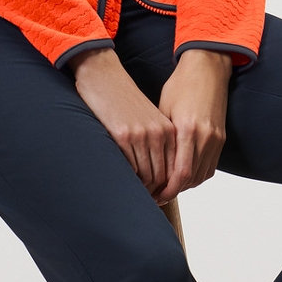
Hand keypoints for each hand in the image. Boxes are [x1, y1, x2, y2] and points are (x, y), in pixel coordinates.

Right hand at [69, 48, 175, 200]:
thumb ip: (159, 142)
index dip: (168, 188)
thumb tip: (161, 176)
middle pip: (163, 176)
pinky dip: (128, 178)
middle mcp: (159, 133)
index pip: (175, 169)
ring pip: (147, 175)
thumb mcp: (149, 120)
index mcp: (169, 130)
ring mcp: (142, 135)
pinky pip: (130, 167)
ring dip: (142, 189)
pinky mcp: (123, 135)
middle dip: (156, 193)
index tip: (159, 198)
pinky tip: (123, 180)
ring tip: (135, 196)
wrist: (105, 77)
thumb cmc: (125, 101)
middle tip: (146, 203)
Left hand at [156, 49, 232, 202]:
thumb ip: (162, 138)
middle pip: (192, 179)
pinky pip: (211, 165)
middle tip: (158, 195)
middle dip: (174, 190)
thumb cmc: (181, 84)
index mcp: (188, 129)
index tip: (155, 195)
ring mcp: (216, 137)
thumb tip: (150, 162)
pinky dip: (198, 174)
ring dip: (186, 184)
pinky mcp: (221, 136)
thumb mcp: (163, 109)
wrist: (207, 68)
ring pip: (202, 175)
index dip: (168, 190)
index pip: (180, 174)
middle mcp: (205, 136)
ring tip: (169, 187)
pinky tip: (185, 174)